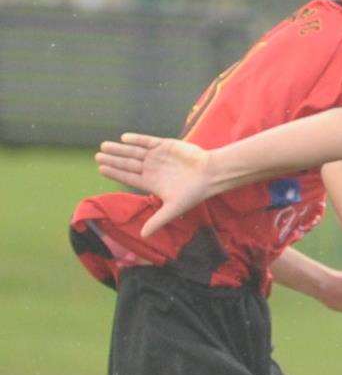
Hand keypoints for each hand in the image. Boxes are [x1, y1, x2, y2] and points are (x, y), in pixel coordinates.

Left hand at [95, 133, 216, 236]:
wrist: (211, 174)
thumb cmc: (194, 192)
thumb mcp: (174, 208)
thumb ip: (157, 220)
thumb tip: (143, 236)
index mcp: (152, 183)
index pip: (128, 177)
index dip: (115, 173)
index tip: (101, 168)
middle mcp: (152, 169)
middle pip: (128, 163)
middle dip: (113, 159)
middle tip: (97, 156)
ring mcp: (158, 156)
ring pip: (134, 151)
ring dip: (120, 148)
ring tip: (105, 145)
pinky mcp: (166, 145)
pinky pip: (147, 141)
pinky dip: (136, 139)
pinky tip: (124, 138)